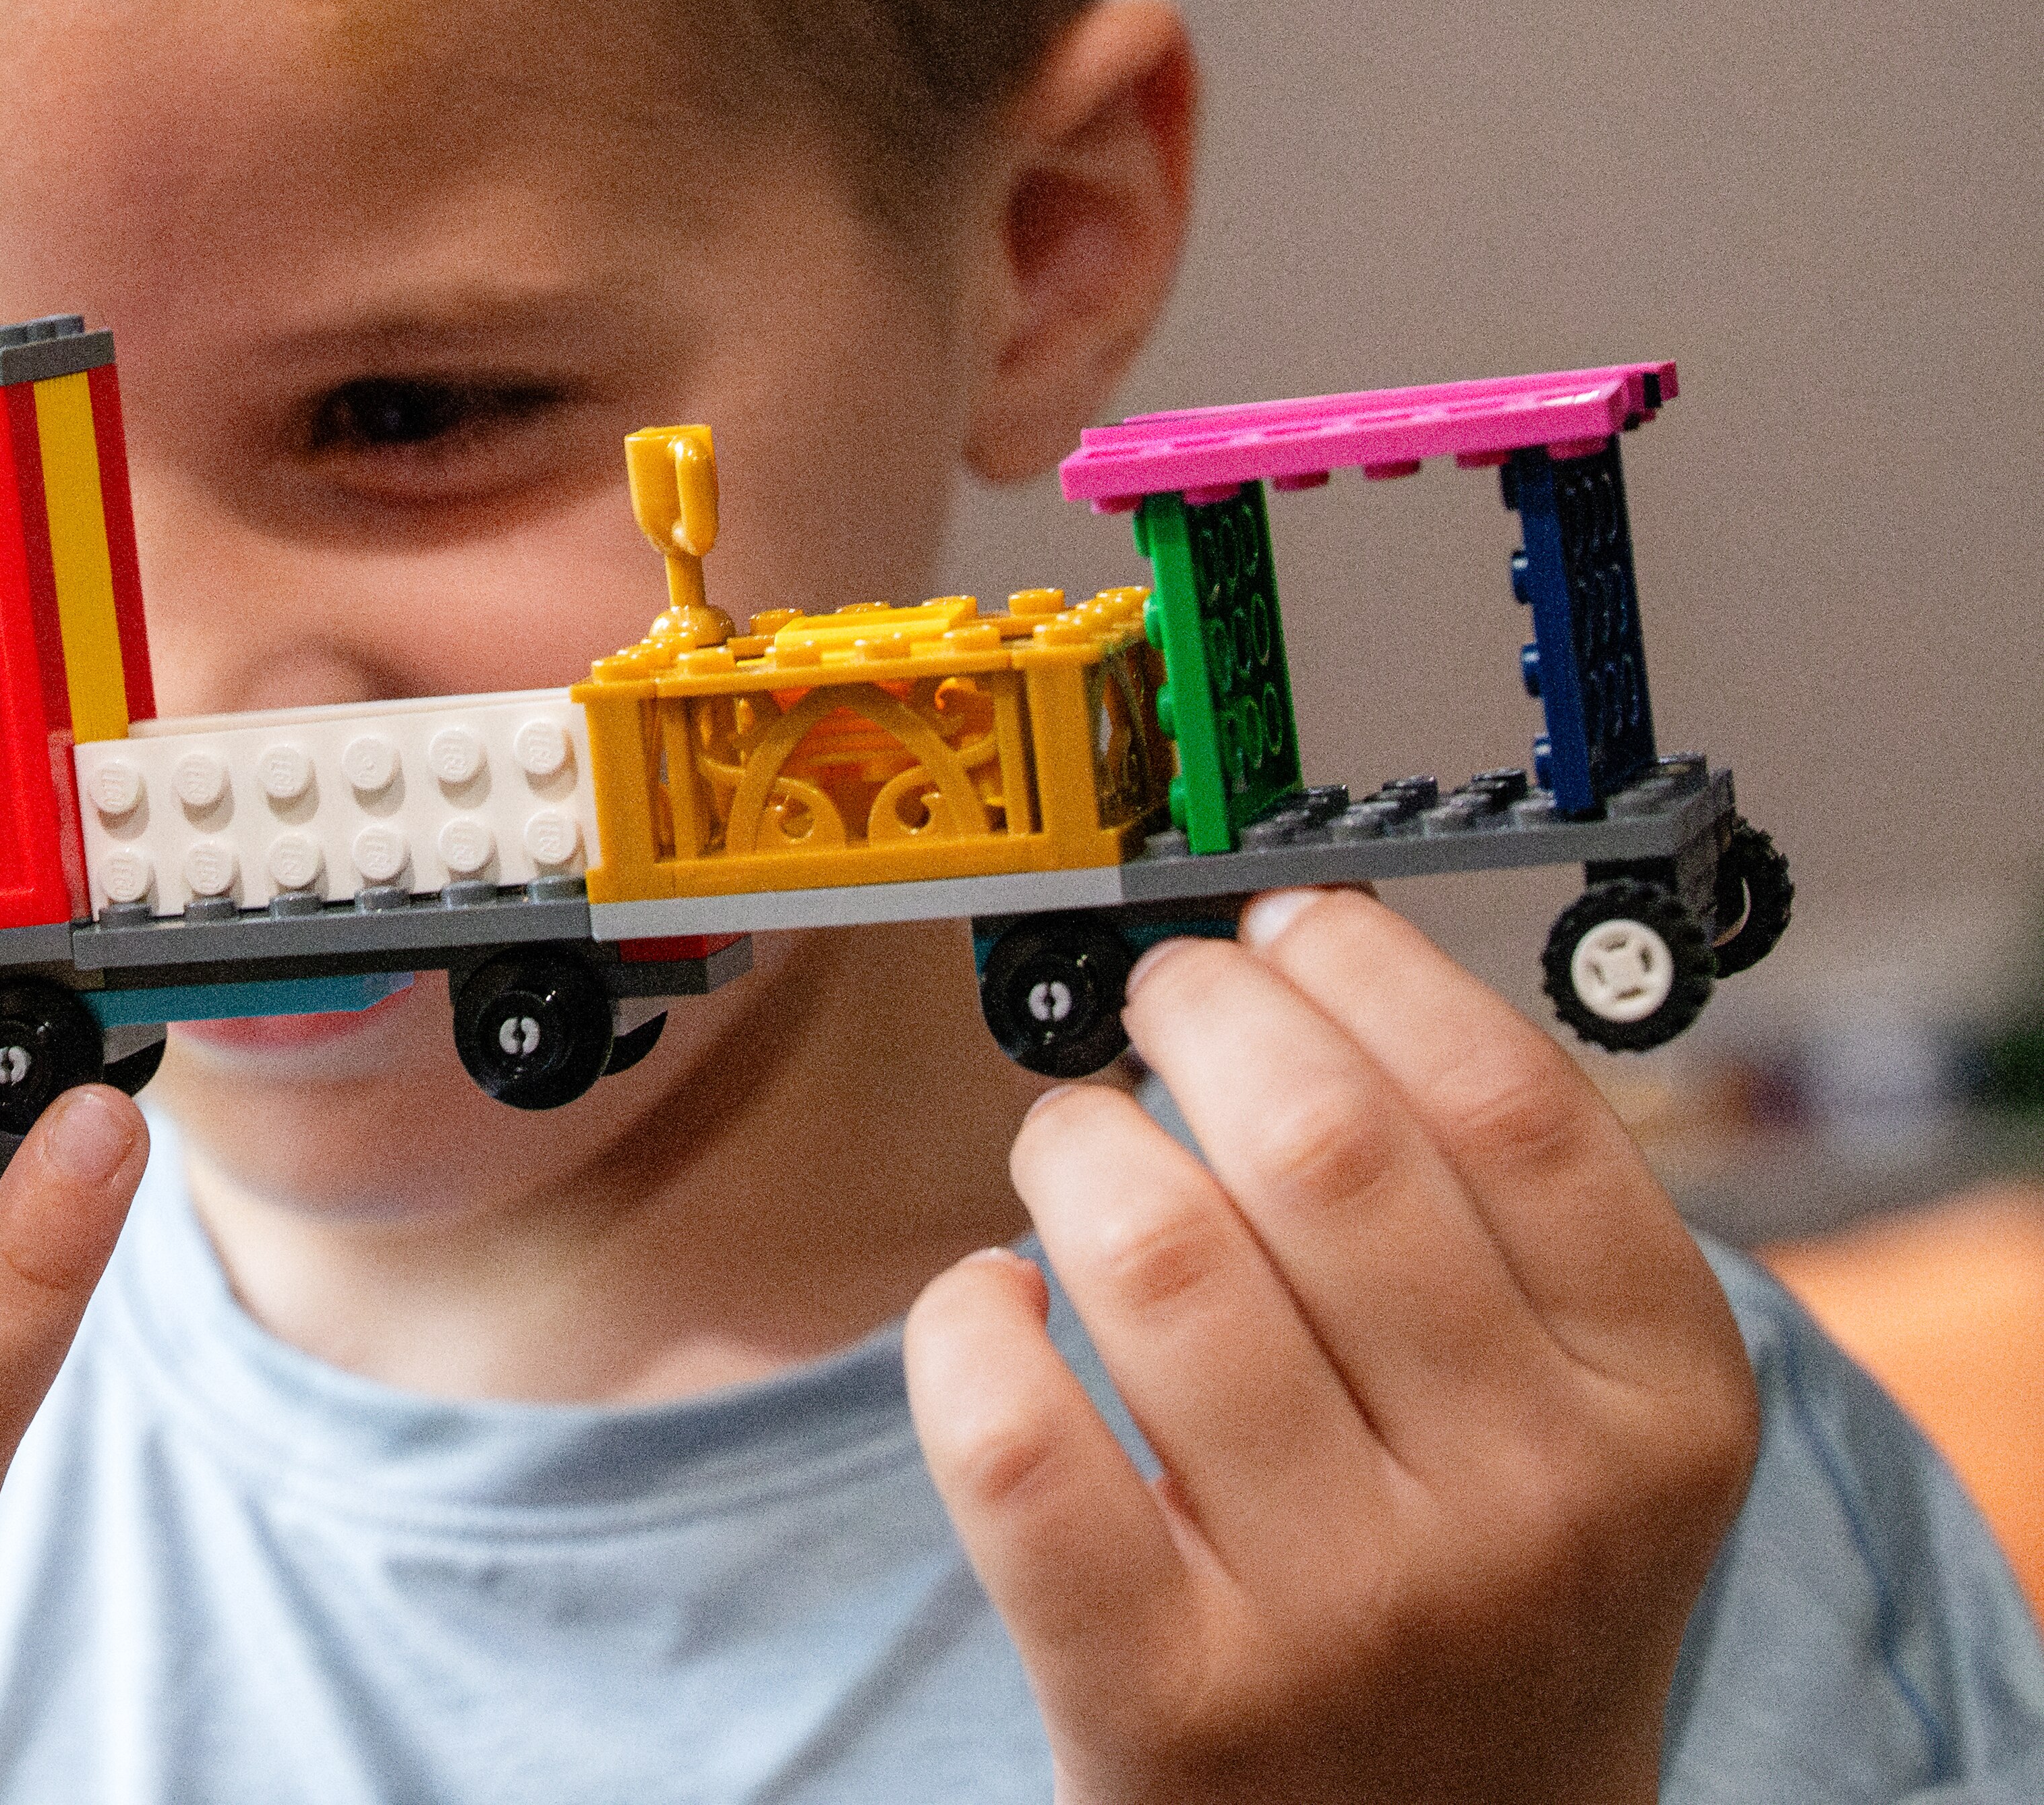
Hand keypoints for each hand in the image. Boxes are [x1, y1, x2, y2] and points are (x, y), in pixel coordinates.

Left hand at [905, 888, 1758, 1804]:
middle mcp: (1526, 1511)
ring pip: (1151, 1253)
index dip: (1365, 972)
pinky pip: (1010, 1431)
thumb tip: (1306, 969)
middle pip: (1317, 1149)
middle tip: (1157, 1010)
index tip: (1282, 927)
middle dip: (1200, 1020)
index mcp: (1658, 1408)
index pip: (1508, 1104)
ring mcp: (1344, 1613)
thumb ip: (1503, 1227)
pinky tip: (994, 1309)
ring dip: (1076, 1146)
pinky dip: (964, 1324)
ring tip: (1075, 1152)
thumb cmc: (1484, 1600)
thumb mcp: (1588, 1427)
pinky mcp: (1162, 1696)